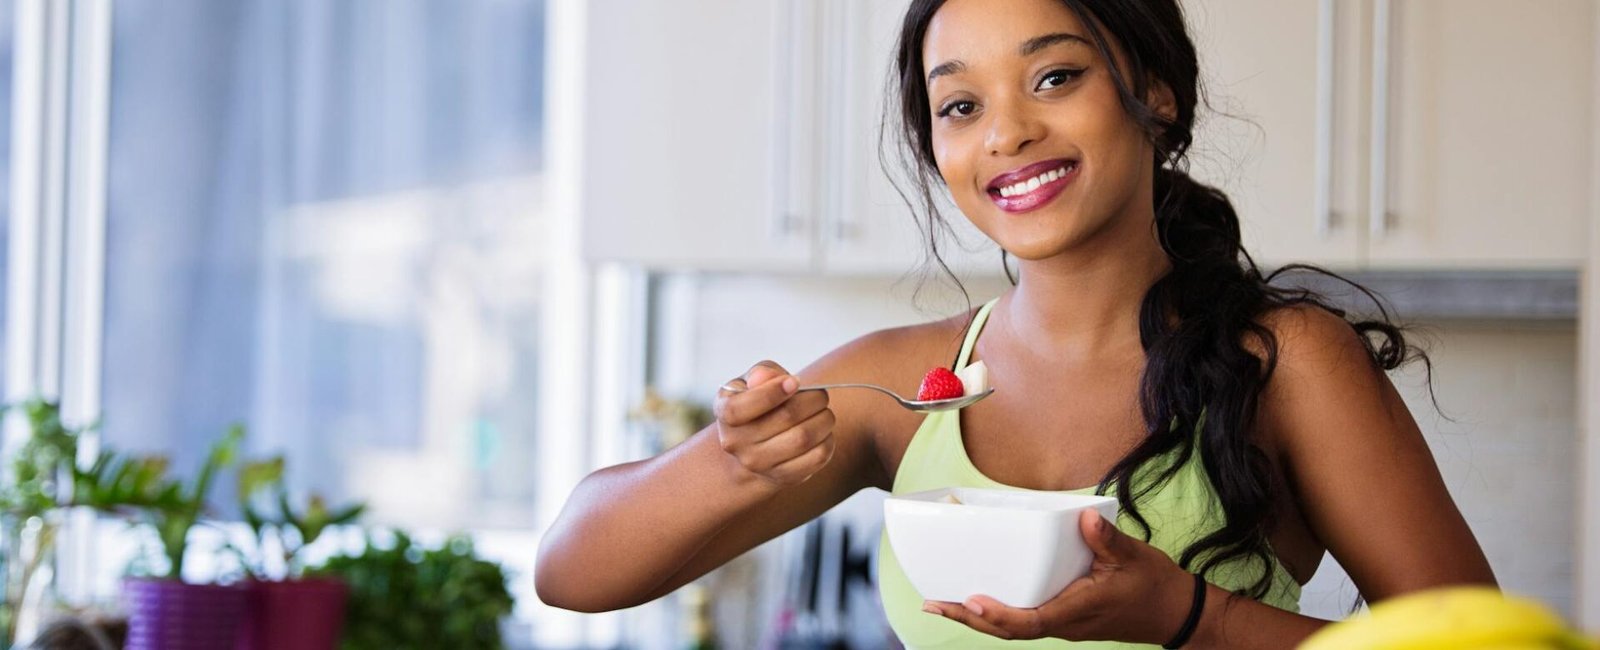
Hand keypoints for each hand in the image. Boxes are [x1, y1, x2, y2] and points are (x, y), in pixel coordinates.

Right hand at [712, 361, 835, 487]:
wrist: (752, 448)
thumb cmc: (756, 403)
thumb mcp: (751, 382)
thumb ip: (761, 373)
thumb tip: (767, 377)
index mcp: (725, 412)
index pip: (741, 408)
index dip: (772, 392)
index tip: (795, 381)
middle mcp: (736, 442)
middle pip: (786, 417)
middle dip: (813, 400)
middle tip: (821, 395)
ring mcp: (758, 464)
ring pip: (804, 438)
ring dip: (824, 420)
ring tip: (825, 412)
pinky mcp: (782, 477)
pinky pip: (816, 458)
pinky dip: (827, 441)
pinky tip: (823, 432)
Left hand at [923, 509, 1197, 643]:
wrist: (1174, 613)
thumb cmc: (1153, 586)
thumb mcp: (1133, 557)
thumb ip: (1106, 539)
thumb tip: (1083, 517)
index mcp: (1077, 610)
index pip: (1030, 622)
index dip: (998, 615)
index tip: (970, 601)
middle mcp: (1064, 622)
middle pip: (1008, 630)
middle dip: (968, 618)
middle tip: (933, 603)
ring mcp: (1062, 623)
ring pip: (1012, 628)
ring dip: (976, 618)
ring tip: (942, 603)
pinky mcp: (1063, 617)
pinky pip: (1023, 620)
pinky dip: (996, 613)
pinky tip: (978, 600)